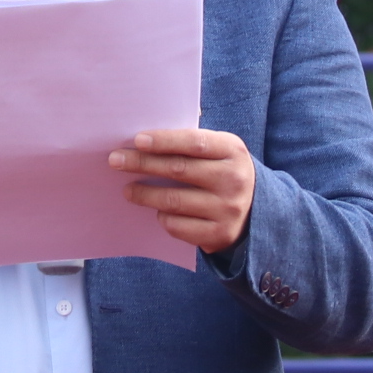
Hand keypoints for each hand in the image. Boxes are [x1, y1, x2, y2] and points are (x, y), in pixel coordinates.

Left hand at [110, 128, 256, 254]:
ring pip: (174, 201)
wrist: (257, 212)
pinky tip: (157, 211)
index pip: (195, 143)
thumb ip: (192, 142)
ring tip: (128, 189)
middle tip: (116, 161)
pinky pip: (178, 226)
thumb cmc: (223, 172)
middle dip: (142, 164)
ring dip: (145, 194)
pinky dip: (163, 217)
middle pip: (179, 170)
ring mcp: (227, 209)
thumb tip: (146, 138)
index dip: (164, 141)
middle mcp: (234, 180)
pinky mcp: (218, 234)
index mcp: (233, 152)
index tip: (137, 140)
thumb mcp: (220, 151)